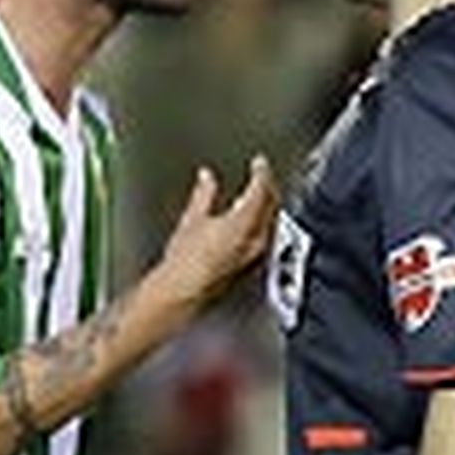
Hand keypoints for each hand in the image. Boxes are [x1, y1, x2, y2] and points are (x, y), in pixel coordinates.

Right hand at [154, 154, 278, 315]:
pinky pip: (263, 235)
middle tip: (262, 175)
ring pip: (270, 220)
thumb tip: (207, 178)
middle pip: (272, 205)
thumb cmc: (185, 262)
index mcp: (242, 221)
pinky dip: (260, 221)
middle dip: (268, 187)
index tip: (259, 163)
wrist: (183, 292)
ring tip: (258, 194)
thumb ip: (204, 193)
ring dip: (266, 204)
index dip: (262, 172)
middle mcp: (255, 238)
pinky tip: (251, 220)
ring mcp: (255, 253)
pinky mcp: (251, 263)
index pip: (262, 189)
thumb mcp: (192, 219)